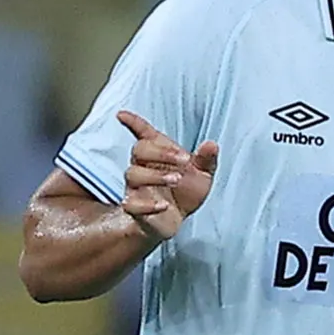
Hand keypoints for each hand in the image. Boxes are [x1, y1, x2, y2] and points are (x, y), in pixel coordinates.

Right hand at [117, 111, 218, 242]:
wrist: (177, 220)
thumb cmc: (186, 192)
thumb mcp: (203, 174)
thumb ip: (206, 159)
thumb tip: (212, 144)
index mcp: (157, 154)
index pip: (143, 134)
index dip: (133, 122)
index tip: (122, 114)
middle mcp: (143, 167)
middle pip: (138, 150)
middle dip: (161, 152)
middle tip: (184, 161)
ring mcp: (136, 187)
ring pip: (132, 174)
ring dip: (155, 175)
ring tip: (177, 180)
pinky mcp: (134, 208)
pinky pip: (131, 204)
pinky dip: (147, 204)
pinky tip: (164, 205)